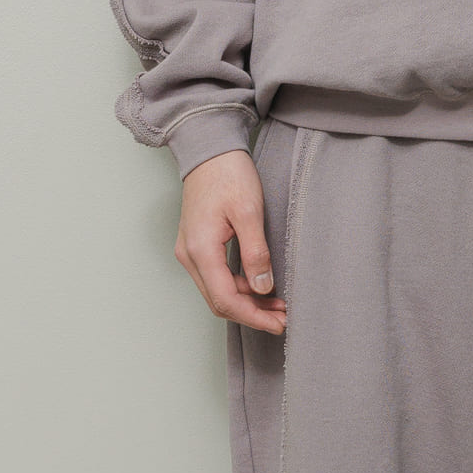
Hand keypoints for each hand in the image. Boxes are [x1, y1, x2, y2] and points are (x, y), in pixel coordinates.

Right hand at [175, 149, 287, 334]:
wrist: (210, 149)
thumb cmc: (228, 173)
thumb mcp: (249, 210)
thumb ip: (255, 252)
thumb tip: (263, 288)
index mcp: (200, 250)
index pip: (226, 300)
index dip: (254, 317)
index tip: (279, 323)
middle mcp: (190, 256)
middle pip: (219, 301)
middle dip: (252, 313)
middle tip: (283, 317)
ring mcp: (191, 251)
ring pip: (217, 291)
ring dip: (247, 301)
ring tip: (277, 303)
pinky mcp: (197, 245)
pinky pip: (216, 277)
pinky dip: (238, 286)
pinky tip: (260, 284)